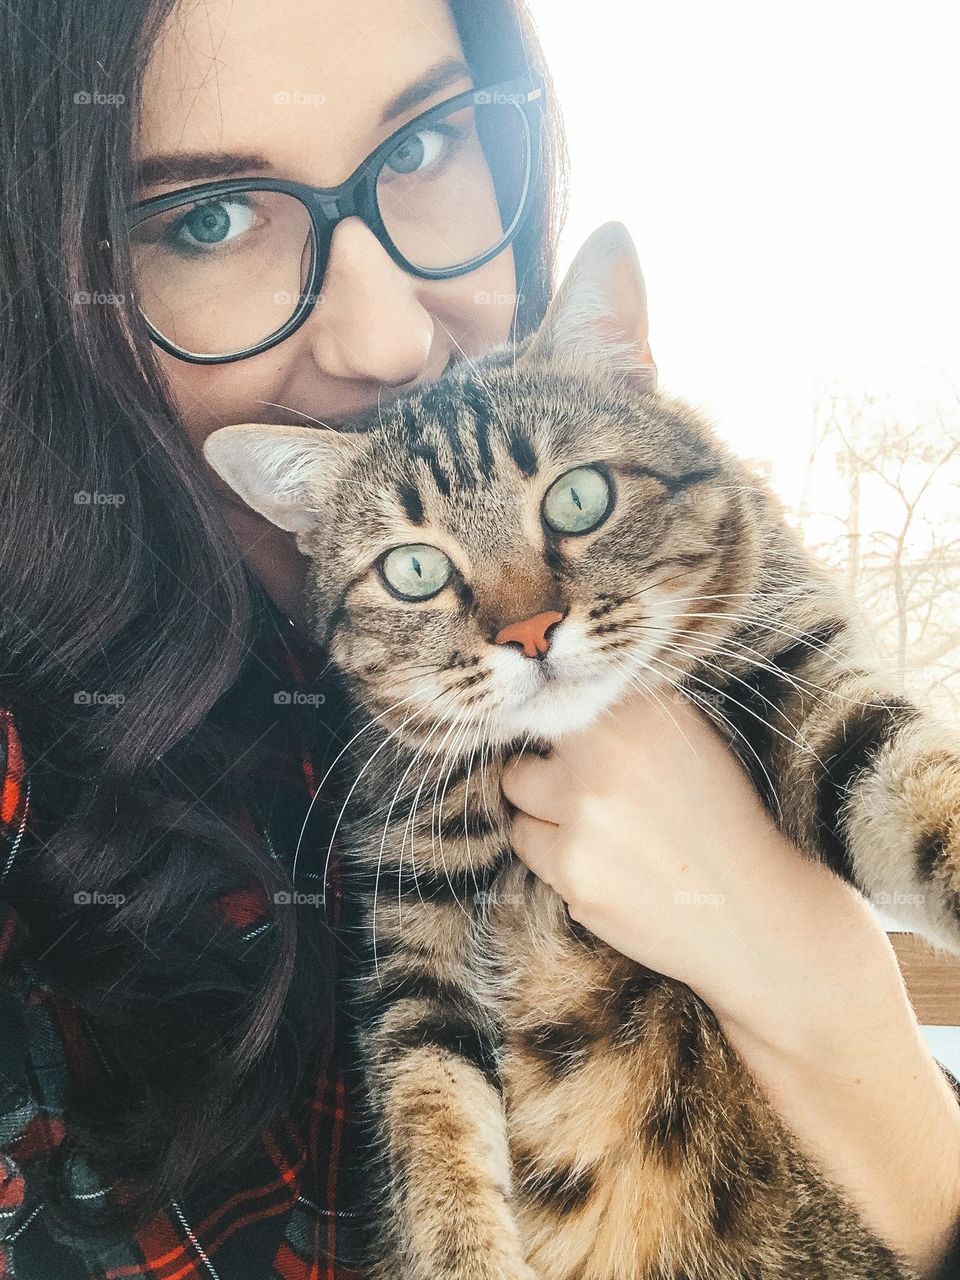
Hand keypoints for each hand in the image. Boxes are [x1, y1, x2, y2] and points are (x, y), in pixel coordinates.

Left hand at [500, 691, 898, 1042]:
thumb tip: (551, 695)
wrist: (754, 913)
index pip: (554, 699)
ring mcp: (585, 817)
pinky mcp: (572, 874)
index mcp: (640, 712)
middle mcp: (607, 755)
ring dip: (540, 808)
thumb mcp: (688, 739)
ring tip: (592, 824)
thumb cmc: (722, 819)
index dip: (552, 721)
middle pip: (527, 746)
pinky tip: (601, 861)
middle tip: (578, 786)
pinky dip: (554, 852)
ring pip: (517, 795)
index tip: (554, 736)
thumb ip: (623, 713)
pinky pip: (530, 846)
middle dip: (543, 766)